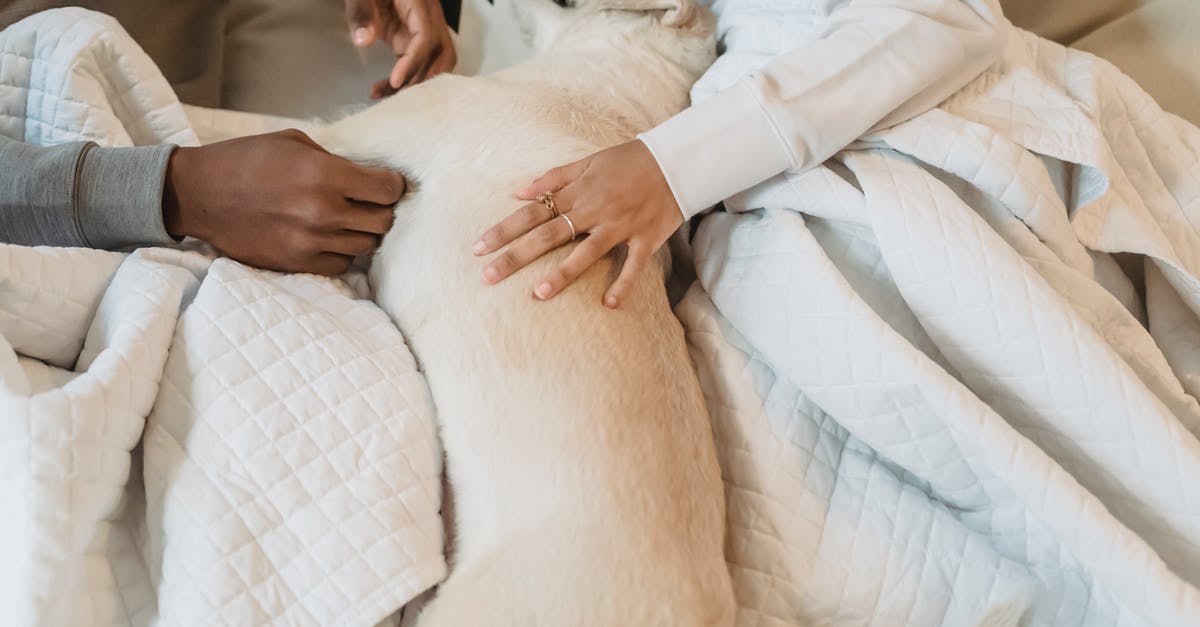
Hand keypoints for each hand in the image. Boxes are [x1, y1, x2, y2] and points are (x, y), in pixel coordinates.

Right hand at [163, 129, 404, 275]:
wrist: (199, 194)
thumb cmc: (246, 160)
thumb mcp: (293, 143)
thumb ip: (335, 160)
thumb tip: (366, 174)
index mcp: (325, 175)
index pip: (387, 190)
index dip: (393, 185)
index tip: (388, 183)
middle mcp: (323, 212)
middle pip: (383, 221)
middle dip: (381, 209)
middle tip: (369, 202)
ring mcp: (311, 242)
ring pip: (365, 246)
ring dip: (361, 232)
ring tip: (346, 219)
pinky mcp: (298, 263)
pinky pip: (341, 265)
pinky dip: (342, 252)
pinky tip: (329, 237)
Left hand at [344, 0, 456, 97]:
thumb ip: (361, 11)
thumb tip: (364, 40)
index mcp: (419, 2)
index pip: (426, 37)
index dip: (414, 62)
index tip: (396, 81)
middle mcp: (428, 17)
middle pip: (442, 54)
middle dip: (423, 79)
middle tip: (399, 96)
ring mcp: (422, 30)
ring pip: (434, 64)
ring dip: (415, 84)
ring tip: (387, 96)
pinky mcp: (411, 39)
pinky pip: (417, 65)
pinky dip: (404, 80)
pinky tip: (382, 90)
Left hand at [472, 140, 682, 308]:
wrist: (675, 160)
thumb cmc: (629, 161)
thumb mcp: (589, 161)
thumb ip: (554, 177)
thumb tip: (519, 192)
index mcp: (577, 192)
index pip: (531, 214)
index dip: (503, 230)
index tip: (478, 248)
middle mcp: (594, 210)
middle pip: (548, 235)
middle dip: (516, 256)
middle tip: (488, 277)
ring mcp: (620, 226)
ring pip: (587, 252)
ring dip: (563, 273)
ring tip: (539, 294)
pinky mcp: (645, 239)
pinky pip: (633, 265)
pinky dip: (622, 284)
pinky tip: (608, 304)